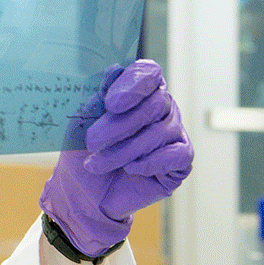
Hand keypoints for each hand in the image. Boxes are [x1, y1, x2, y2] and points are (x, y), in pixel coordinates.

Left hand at [39, 60, 193, 257]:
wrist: (83, 193)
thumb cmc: (84, 152)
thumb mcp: (83, 121)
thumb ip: (99, 96)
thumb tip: (115, 71)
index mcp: (138, 91)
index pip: (149, 73)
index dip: (133, 84)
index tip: (111, 103)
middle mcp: (162, 107)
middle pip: (155, 103)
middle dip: (120, 124)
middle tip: (93, 141)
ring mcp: (174, 133)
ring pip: (160, 131)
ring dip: (124, 149)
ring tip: (97, 163)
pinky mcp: (180, 161)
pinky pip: (176, 155)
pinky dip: (149, 162)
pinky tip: (129, 169)